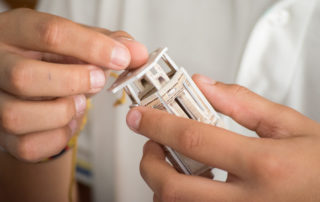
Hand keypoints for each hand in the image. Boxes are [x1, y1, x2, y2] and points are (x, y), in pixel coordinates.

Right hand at [0, 8, 147, 161]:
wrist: (26, 81)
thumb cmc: (50, 58)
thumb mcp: (74, 41)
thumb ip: (105, 42)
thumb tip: (136, 53)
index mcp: (15, 32)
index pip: (50, 33)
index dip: (92, 47)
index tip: (122, 57)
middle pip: (24, 78)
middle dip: (74, 82)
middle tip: (98, 80)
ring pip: (19, 117)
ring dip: (63, 112)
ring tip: (79, 102)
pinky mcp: (2, 135)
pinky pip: (28, 146)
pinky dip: (58, 137)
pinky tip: (68, 121)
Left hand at [126, 74, 319, 201]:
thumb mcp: (289, 125)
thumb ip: (242, 104)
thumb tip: (204, 86)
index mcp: (264, 165)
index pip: (194, 140)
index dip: (158, 125)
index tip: (139, 117)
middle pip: (174, 188)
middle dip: (150, 164)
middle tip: (151, 145)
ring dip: (162, 185)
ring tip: (170, 164)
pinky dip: (180, 199)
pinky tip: (190, 184)